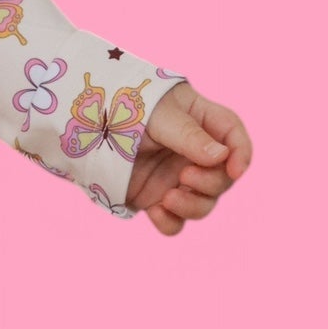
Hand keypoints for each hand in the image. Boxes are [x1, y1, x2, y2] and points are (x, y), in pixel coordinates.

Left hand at [126, 79, 252, 235]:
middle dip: (211, 183)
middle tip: (185, 176)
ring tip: (168, 198)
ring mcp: (177, 178)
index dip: (241, 155)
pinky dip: (169, 222)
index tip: (234, 170)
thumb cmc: (125, 106)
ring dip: (193, 207)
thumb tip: (222, 157)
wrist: (86, 124)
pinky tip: (155, 212)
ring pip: (203, 204)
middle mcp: (195, 154)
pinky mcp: (156, 197)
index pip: (234, 138)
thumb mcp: (160, 115)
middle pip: (222, 179)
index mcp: (202, 123)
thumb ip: (189, 136)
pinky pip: (174, 221)